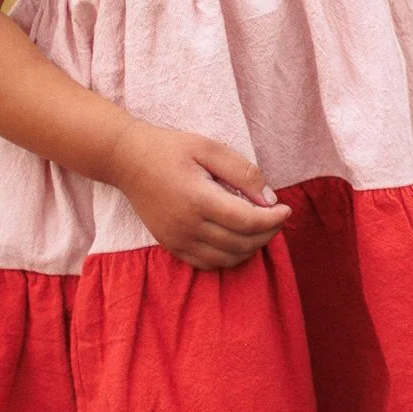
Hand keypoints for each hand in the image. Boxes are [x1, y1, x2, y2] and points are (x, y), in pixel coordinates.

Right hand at [108, 122, 284, 269]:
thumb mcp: (209, 147)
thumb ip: (242, 172)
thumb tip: (270, 198)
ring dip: (250, 248)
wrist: (126, 160)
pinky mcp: (170, 245)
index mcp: (198, 199)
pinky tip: (237, 240)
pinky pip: (207, 264)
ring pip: (226, 259)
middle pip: (241, 243)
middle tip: (276, 217)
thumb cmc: (170, 149)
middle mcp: (187, 226)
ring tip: (260, 228)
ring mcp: (177, 240)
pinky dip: (229, 257)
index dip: (273, 219)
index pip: (247, 221)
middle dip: (267, 233)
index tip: (286, 208)